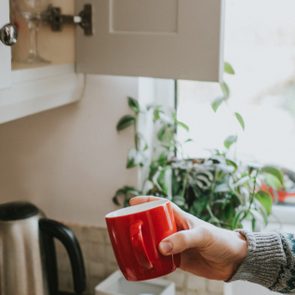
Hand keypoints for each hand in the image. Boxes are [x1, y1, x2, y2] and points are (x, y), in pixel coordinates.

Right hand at [130, 196, 247, 280]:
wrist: (232, 261)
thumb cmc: (220, 240)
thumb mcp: (202, 235)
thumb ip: (183, 239)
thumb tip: (161, 247)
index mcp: (180, 218)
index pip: (160, 205)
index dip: (146, 201)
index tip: (132, 201)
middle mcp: (175, 229)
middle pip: (153, 224)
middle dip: (140, 224)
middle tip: (126, 227)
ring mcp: (176, 244)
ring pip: (154, 241)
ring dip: (143, 243)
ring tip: (130, 246)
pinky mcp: (178, 259)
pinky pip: (160, 259)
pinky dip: (151, 260)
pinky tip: (144, 263)